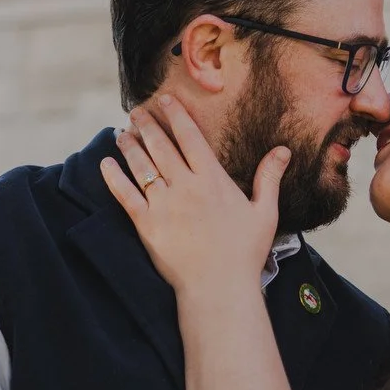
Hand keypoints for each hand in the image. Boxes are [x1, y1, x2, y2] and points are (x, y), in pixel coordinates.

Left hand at [102, 95, 289, 292]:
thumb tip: (284, 150)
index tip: (165, 100)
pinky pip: (126, 196)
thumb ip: (270, 177)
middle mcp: (185, 186)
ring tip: (122, 133)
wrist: (219, 289)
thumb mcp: (265, 212)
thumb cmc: (245, 252)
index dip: (176, 115)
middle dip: (147, 125)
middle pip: (161, 146)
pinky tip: (106, 165)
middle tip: (136, 111)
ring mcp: (164, 205)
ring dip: (130, 147)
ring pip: (142, 166)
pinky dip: (114, 178)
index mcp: (212, 179)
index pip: (190, 137)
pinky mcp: (146, 225)